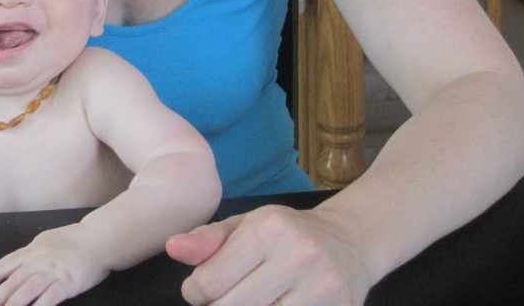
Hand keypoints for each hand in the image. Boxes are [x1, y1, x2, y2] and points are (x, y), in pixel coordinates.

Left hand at [0, 225, 109, 305]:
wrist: (98, 239)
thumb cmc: (73, 241)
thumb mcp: (46, 242)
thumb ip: (30, 256)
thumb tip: (12, 268)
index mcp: (32, 250)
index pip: (4, 265)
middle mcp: (39, 260)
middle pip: (12, 281)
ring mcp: (53, 271)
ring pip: (27, 290)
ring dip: (12, 305)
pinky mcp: (68, 282)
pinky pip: (49, 298)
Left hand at [166, 205, 370, 305]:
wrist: (350, 242)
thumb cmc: (286, 234)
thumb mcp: (246, 225)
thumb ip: (208, 240)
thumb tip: (173, 248)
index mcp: (270, 227)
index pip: (210, 282)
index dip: (196, 293)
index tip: (201, 290)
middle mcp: (300, 255)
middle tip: (226, 297)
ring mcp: (324, 289)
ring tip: (250, 300)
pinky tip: (272, 305)